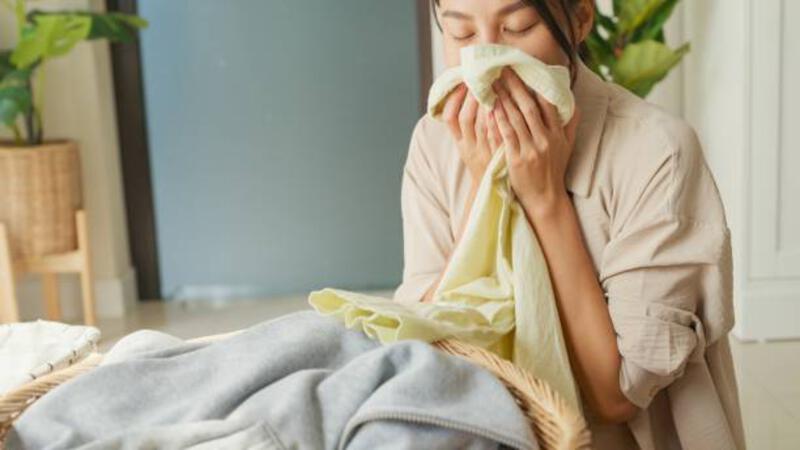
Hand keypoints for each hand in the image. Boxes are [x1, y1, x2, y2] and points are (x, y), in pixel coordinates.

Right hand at [441, 83, 502, 186]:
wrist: (494, 191)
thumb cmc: (484, 162)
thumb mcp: (470, 147)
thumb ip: (467, 126)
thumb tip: (466, 96)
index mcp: (460, 143)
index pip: (449, 118)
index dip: (454, 99)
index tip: (463, 83)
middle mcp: (469, 148)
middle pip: (465, 118)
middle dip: (473, 96)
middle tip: (481, 78)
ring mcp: (484, 153)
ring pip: (481, 125)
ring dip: (487, 104)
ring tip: (493, 85)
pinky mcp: (499, 157)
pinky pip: (497, 136)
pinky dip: (499, 120)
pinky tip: (504, 106)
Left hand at [488, 67, 580, 218]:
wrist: (545, 198)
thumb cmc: (554, 170)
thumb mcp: (568, 146)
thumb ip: (570, 123)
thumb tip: (572, 101)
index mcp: (557, 134)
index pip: (546, 103)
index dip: (533, 85)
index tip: (521, 71)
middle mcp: (545, 139)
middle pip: (528, 106)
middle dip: (514, 86)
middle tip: (502, 70)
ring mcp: (531, 150)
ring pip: (515, 118)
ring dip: (502, 98)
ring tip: (492, 84)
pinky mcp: (516, 160)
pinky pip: (506, 135)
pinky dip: (498, 120)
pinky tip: (490, 107)